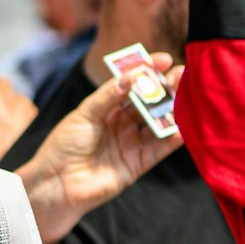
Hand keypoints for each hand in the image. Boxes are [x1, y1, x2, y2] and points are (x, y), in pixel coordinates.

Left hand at [17, 53, 184, 243]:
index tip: (164, 59)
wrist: (57, 184)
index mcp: (108, 108)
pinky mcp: (139, 163)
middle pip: (150, 102)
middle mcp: (123, 123)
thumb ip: (109, 96)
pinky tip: (181, 127)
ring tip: (187, 96)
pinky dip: (172, 139)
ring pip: (158, 122)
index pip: (132, 84)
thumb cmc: (64, 145)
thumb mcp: (84, 114)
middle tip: (182, 74)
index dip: (148, 71)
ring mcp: (132, 142)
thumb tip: (132, 77)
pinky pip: (160, 148)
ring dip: (173, 110)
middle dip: (167, 87)